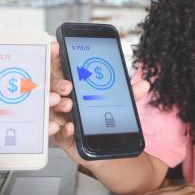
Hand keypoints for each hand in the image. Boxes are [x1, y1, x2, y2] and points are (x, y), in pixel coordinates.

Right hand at [49, 41, 150, 165]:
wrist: (106, 147)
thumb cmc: (105, 119)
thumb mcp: (118, 103)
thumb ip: (128, 94)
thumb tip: (145, 84)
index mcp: (73, 85)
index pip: (59, 67)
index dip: (55, 55)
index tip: (57, 47)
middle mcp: (63, 99)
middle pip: (51, 87)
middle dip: (57, 84)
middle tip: (68, 86)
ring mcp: (59, 117)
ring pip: (50, 109)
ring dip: (56, 105)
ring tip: (67, 105)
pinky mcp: (60, 136)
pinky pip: (56, 132)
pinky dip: (62, 129)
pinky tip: (70, 126)